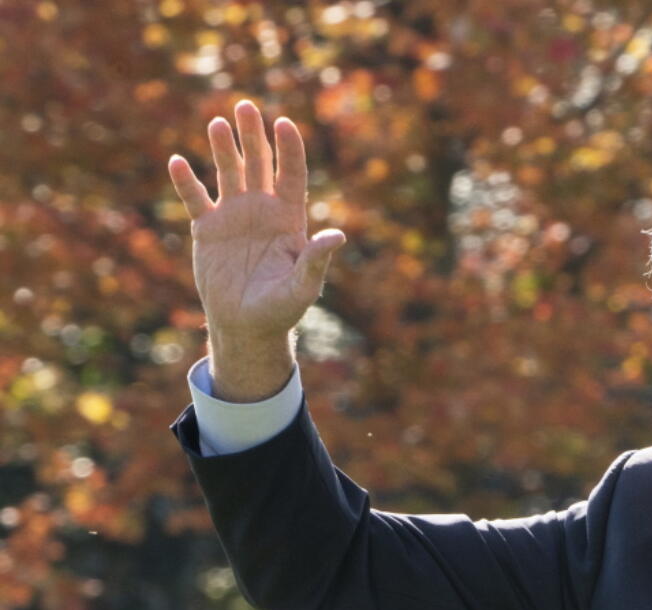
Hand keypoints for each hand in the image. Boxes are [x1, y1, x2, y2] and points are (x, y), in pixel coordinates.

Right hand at [167, 99, 345, 340]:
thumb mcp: (303, 286)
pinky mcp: (207, 229)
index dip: (289, 149)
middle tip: (245, 106)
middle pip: (259, 164)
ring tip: (217, 124)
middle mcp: (262, 210)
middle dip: (253, 136)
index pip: (291, 174)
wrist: (247, 326)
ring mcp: (234, 216)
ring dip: (223, 148)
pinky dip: (186, 181)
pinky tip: (178, 162)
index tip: (284, 123)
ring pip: (228, 173)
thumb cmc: (281, 308)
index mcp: (289, 218)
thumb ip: (316, 260)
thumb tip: (337, 236)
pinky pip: (195, 199)